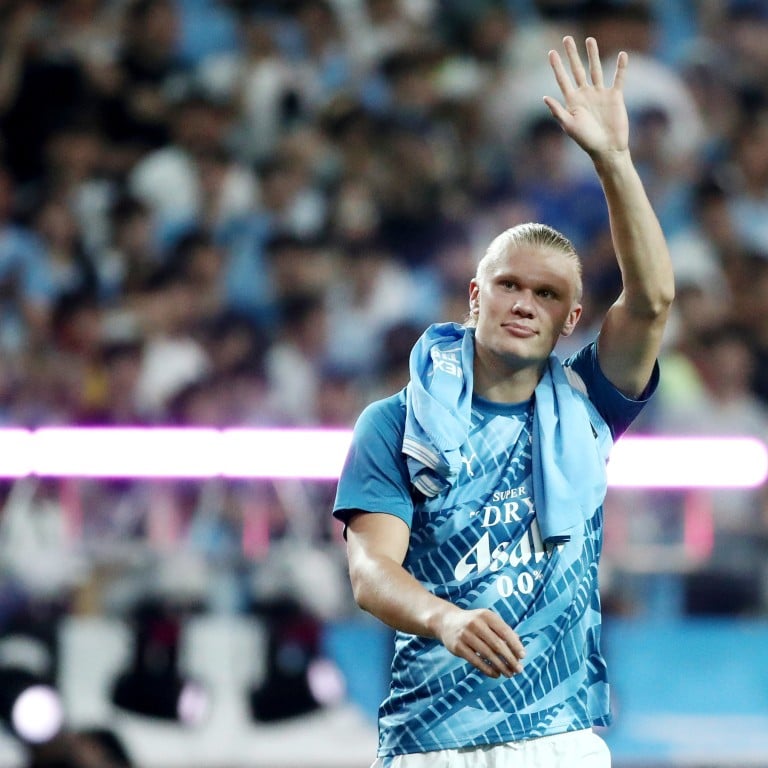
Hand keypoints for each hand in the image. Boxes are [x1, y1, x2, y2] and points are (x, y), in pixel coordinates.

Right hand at [436, 606, 525, 677]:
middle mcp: (475, 623)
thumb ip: (503, 630)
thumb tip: (519, 648)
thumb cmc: (474, 623)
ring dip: (501, 666)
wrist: (447, 622)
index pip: (504, 631)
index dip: (515, 644)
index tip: (523, 656)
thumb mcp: (487, 620)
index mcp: (486, 615)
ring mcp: (465, 635)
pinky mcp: (458, 647)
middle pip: (497, 644)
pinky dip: (488, 669)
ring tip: (509, 674)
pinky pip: (476, 661)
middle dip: (510, 658)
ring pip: (487, 654)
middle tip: (519, 669)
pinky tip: (496, 674)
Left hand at [543, 36, 628, 158]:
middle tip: (567, 38)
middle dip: (572, 55)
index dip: (557, 66)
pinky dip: (621, 67)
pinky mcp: (615, 96)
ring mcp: (600, 94)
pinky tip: (622, 55)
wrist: (607, 148)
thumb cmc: (586, 140)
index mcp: (572, 101)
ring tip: (590, 39)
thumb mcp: (570, 125)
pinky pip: (618, 78)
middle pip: (577, 70)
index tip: (551, 52)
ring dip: (593, 55)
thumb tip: (544, 97)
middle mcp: (585, 94)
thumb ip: (558, 111)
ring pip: (595, 69)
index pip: (563, 80)